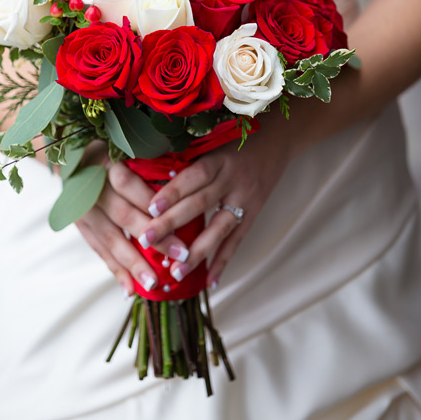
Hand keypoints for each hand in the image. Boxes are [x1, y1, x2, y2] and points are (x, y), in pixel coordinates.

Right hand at [75, 157, 199, 295]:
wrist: (74, 162)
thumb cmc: (114, 158)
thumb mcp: (127, 155)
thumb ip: (150, 170)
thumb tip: (183, 189)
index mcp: (108, 166)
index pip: (132, 186)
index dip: (155, 204)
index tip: (179, 215)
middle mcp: (93, 189)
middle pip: (125, 216)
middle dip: (155, 239)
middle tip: (181, 256)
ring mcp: (84, 210)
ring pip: (111, 239)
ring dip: (133, 263)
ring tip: (154, 283)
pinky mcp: (81, 227)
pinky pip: (99, 251)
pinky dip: (115, 270)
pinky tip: (129, 289)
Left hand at [135, 126, 292, 288]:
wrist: (279, 139)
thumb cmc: (232, 137)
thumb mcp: (209, 138)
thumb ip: (184, 155)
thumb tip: (142, 168)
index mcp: (217, 158)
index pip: (193, 177)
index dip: (172, 192)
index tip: (150, 209)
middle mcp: (233, 180)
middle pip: (200, 204)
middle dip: (172, 224)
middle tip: (146, 242)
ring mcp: (245, 199)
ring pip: (219, 229)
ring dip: (197, 253)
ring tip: (176, 272)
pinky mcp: (254, 214)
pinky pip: (237, 241)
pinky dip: (223, 261)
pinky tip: (210, 282)